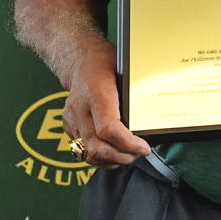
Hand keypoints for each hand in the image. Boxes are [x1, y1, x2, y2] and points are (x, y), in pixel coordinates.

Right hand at [61, 43, 149, 166]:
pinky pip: (82, 149)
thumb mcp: (126, 73)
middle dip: (121, 156)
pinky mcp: (68, 125)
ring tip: (129, 156)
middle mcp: (80, 109)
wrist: (80, 59)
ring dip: (111, 160)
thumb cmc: (107, 63)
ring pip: (87, 152)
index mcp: (96, 93)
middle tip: (139, 154)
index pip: (108, 128)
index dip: (128, 143)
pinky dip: (100, 156)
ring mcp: (72, 119)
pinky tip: (114, 153)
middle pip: (97, 146)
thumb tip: (152, 122)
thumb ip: (134, 98)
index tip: (144, 147)